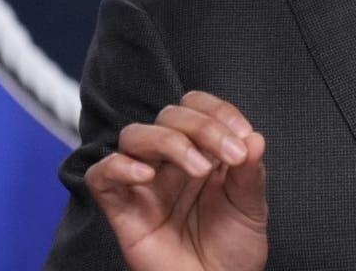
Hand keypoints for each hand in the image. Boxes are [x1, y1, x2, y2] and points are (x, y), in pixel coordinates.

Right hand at [85, 91, 267, 270]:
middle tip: (228, 157)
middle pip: (169, 116)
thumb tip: (254, 137)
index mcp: (203, 151)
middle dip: (202, 128)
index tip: (241, 135)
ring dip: (168, 141)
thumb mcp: (251, 207)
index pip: (197, 107)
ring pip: (135, 135)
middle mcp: (172, 161)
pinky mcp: (122, 209)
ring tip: (198, 169)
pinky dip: (119, 166)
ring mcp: (145, 183)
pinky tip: (147, 175)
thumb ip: (250, 172)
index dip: (218, 111)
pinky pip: (101, 175)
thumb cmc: (233, 249)